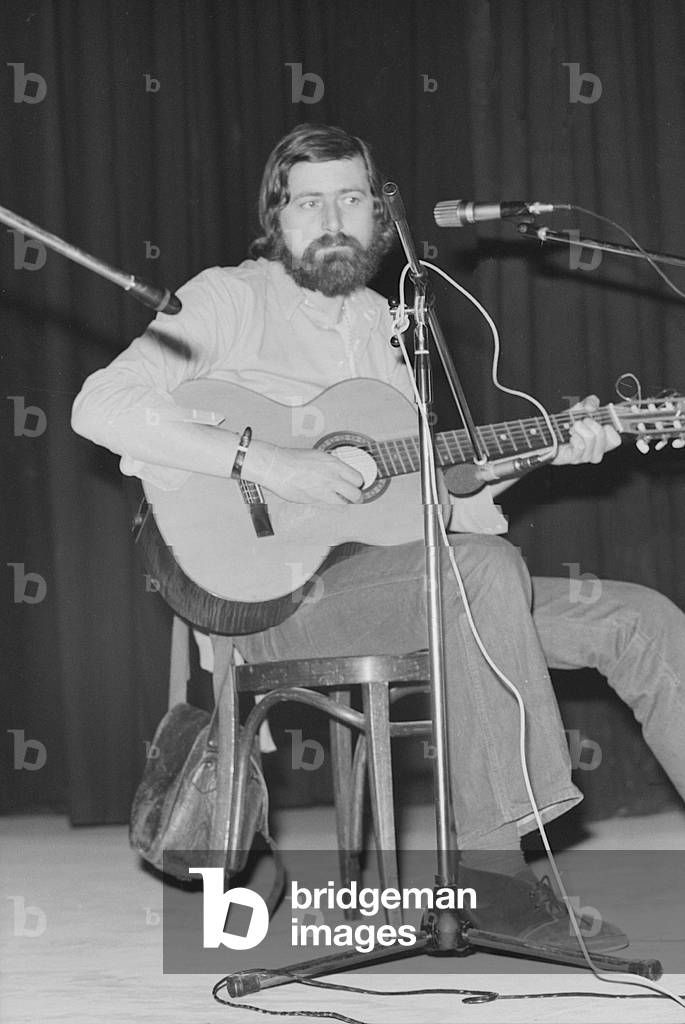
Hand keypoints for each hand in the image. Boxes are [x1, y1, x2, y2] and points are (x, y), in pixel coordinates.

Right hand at [242, 441, 363, 505]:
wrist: (277, 467)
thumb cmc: (293, 459)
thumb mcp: (318, 456)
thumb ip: (331, 466)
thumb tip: (340, 474)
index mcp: (334, 464)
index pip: (358, 478)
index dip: (358, 483)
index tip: (356, 484)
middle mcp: (331, 478)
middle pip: (355, 494)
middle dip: (357, 497)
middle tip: (354, 497)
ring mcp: (323, 491)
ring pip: (344, 504)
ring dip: (344, 503)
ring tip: (341, 501)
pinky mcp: (313, 500)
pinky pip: (329, 507)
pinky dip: (330, 506)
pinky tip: (326, 501)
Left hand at [551, 395, 620, 465]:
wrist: (548, 433)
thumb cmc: (565, 424)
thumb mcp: (580, 409)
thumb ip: (590, 402)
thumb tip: (592, 407)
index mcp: (600, 441)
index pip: (615, 441)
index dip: (610, 430)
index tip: (601, 423)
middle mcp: (594, 451)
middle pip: (605, 440)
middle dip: (593, 425)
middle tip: (582, 422)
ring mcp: (583, 457)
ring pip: (591, 441)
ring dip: (581, 430)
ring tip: (573, 428)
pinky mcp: (572, 459)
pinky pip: (580, 447)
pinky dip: (575, 438)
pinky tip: (570, 437)